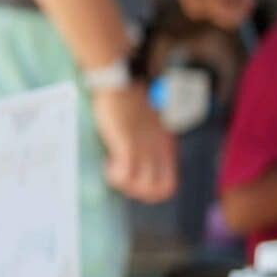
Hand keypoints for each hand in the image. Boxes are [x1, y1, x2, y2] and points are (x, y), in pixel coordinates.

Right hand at [91, 84, 176, 202]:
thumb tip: (135, 151)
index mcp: (165, 146)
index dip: (150, 190)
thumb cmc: (128, 99)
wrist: (120, 84)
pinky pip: (125, 175)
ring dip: (125, 186)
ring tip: (113, 170)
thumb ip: (147, 138)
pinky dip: (114, 176)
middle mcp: (158, 151)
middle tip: (123, 179)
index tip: (134, 179)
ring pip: (142, 187)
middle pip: (158, 191)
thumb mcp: (146, 122)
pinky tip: (107, 164)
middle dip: (138, 192)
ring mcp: (144, 149)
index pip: (169, 185)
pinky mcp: (128, 146)